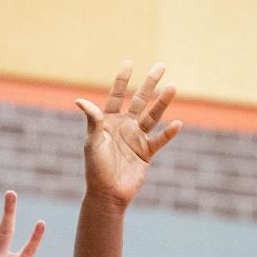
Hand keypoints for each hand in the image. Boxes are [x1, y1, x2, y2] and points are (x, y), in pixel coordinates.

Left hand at [78, 61, 180, 207]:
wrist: (107, 194)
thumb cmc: (95, 168)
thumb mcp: (93, 142)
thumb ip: (92, 120)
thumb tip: (79, 100)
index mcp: (108, 122)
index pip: (116, 96)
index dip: (122, 80)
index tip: (129, 63)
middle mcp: (124, 127)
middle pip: (139, 101)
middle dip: (149, 83)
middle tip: (161, 65)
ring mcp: (137, 139)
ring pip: (153, 116)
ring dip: (162, 103)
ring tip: (173, 87)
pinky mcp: (147, 153)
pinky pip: (160, 140)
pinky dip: (168, 133)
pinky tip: (176, 123)